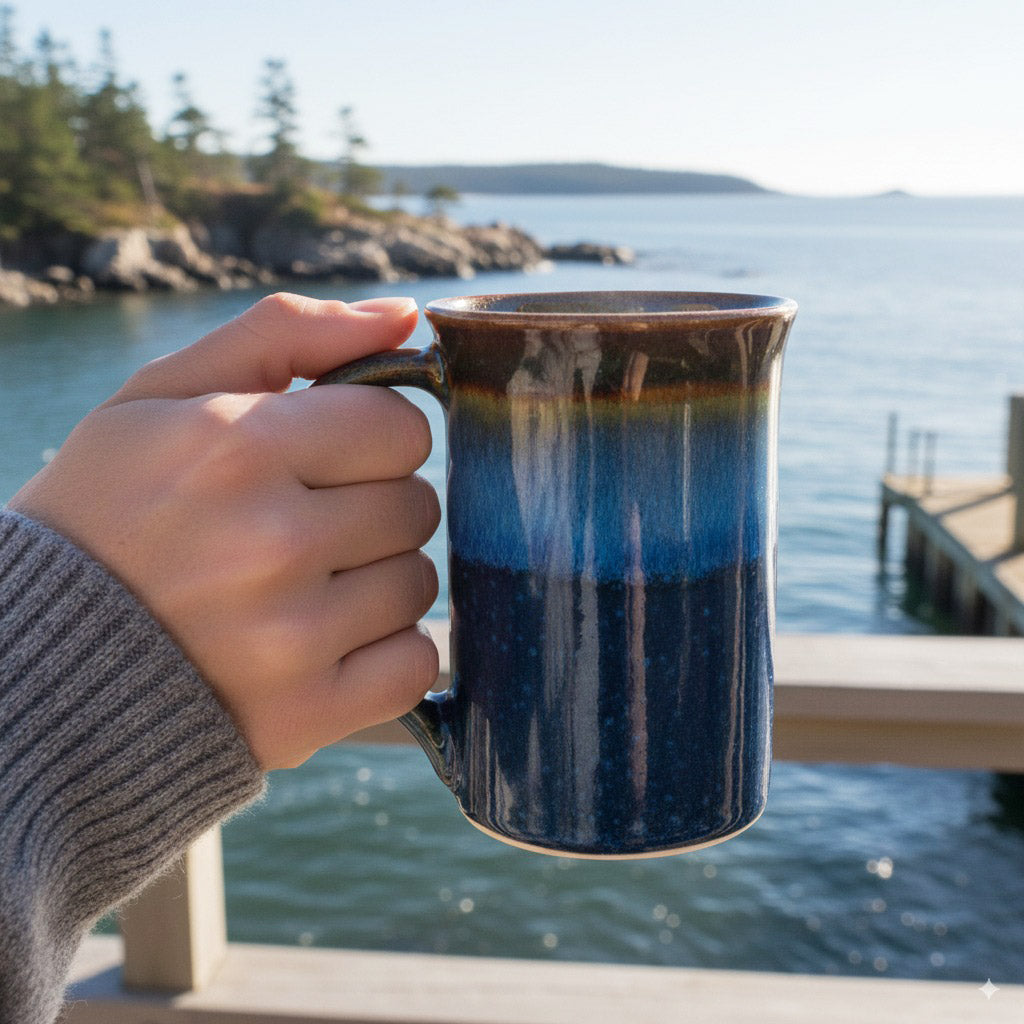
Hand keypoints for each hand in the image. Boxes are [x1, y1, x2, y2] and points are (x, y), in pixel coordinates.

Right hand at [9, 293, 440, 769]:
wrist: (40, 660)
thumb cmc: (110, 511)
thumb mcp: (162, 396)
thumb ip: (285, 335)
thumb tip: (404, 315)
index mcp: (236, 448)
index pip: (400, 428)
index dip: (373, 439)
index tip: (331, 459)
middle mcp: (271, 541)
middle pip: (416, 505)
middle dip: (373, 507)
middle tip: (306, 526)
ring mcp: (292, 636)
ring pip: (418, 583)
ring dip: (378, 579)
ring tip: (304, 586)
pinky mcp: (307, 712)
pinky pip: (415, 664)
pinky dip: (387, 653)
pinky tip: (325, 642)